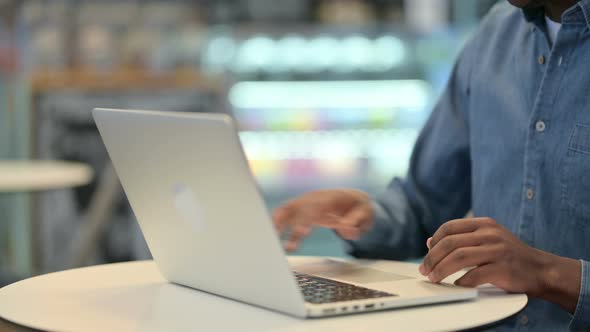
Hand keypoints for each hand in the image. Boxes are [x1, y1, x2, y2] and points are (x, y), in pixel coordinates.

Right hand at [272, 189, 373, 251]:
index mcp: (330, 198)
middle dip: (289, 223)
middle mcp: (315, 198)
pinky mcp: (303, 209)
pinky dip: (279, 223)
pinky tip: (274, 236)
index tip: (300, 233)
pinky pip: (287, 214)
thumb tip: (347, 231)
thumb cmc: (359, 206)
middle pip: (297, 207)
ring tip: (273, 239)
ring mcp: (307, 203)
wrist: (354, 199)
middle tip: (284, 241)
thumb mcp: (365, 212)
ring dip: (279, 222)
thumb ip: (357, 221)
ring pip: (288, 208)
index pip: (315, 207)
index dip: (306, 219)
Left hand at [419, 217, 574, 297]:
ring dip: (441, 269)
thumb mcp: (487, 240)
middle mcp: (490, 234)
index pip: (450, 227)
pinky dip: (461, 281)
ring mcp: (497, 250)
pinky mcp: (503, 268)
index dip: (434, 241)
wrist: (541, 270)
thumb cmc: (510, 256)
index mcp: (484, 224)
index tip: (427, 255)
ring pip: (458, 257)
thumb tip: (429, 241)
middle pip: (450, 243)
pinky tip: (457, 285)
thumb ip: (461, 239)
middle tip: (425, 269)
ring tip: (434, 278)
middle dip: (432, 258)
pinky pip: (475, 275)